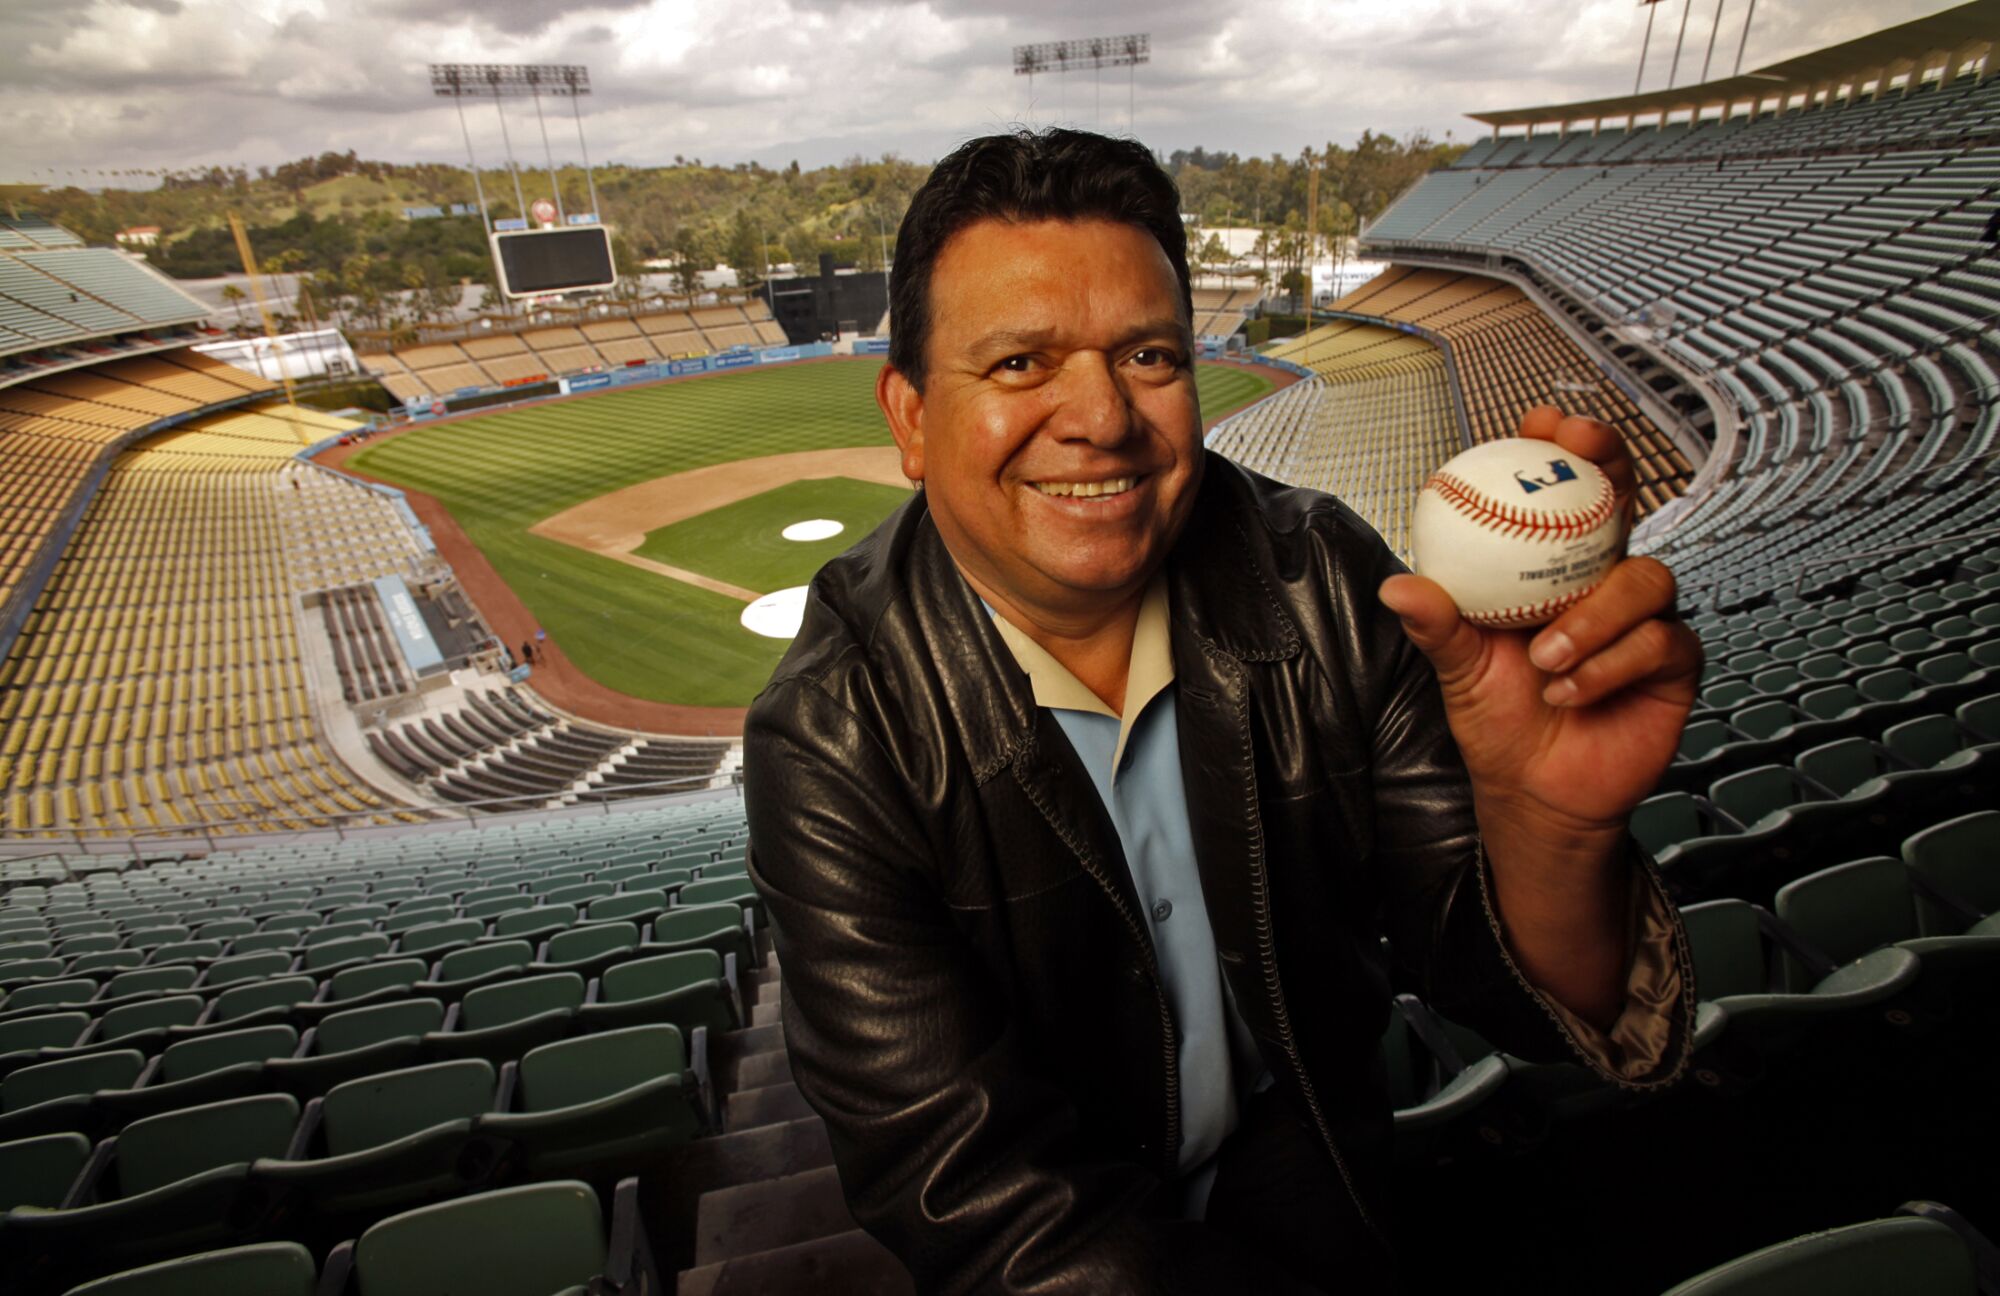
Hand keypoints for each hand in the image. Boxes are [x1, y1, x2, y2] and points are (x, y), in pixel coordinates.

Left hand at [1379, 407, 1704, 849]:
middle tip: (1582, 451)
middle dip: (1610, 465)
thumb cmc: (1500, 717)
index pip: (1568, 492)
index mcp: (1555, 567)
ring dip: (1593, 614)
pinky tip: (1571, 688)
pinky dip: (1609, 664)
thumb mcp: (1459, 666)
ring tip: (1547, 653)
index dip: (1565, 447)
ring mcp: (1645, 619)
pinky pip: (1658, 642)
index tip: (1543, 420)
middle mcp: (1605, 581)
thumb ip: (1437, 624)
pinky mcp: (1674, 664)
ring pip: (1646, 578)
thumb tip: (1398, 587)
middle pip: (1627, 502)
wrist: (1535, 789)